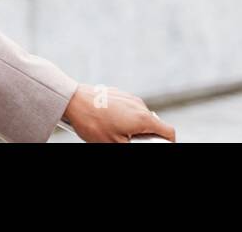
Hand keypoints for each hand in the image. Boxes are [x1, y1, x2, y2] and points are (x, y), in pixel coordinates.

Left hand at [61, 84, 176, 142]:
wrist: (73, 101)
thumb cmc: (93, 124)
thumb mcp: (116, 144)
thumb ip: (135, 147)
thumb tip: (141, 143)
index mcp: (143, 118)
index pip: (168, 132)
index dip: (169, 143)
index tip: (159, 147)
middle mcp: (139, 105)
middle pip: (153, 125)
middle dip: (146, 137)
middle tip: (131, 143)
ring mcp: (129, 98)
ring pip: (139, 117)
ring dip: (134, 128)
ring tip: (116, 134)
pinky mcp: (118, 94)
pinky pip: (128, 109)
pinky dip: (125, 119)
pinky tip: (109, 124)